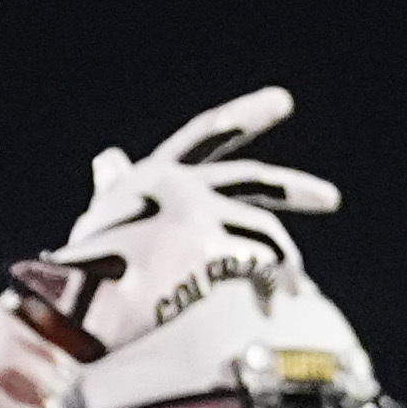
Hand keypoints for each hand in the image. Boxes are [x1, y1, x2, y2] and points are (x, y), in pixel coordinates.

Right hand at [6, 86, 340, 359]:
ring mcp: (198, 214)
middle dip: (296, 188)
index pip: (207, 134)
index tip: (281, 101)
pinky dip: (272, 285)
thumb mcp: (101, 213)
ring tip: (290, 287)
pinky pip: (264, 264)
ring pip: (265, 230)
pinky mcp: (213, 249)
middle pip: (253, 179)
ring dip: (283, 260)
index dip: (246, 115)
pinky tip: (272, 303)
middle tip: (330, 198)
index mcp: (153, 174)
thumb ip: (115, 185)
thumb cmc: (83, 271)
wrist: (75, 306)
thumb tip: (109, 156)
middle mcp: (179, 185)